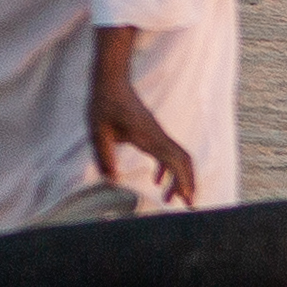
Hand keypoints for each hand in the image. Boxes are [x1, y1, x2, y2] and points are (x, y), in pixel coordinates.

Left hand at [85, 31, 197, 204]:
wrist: (111, 80)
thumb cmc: (104, 104)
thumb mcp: (98, 131)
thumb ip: (104, 155)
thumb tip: (111, 179)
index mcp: (149, 137)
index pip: (174, 161)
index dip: (183, 181)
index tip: (186, 199)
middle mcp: (158, 136)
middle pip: (183, 161)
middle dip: (188, 183)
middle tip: (188, 206)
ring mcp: (157, 133)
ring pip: (178, 157)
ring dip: (178, 178)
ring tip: (170, 199)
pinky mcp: (152, 132)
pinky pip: (167, 152)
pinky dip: (167, 169)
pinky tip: (157, 181)